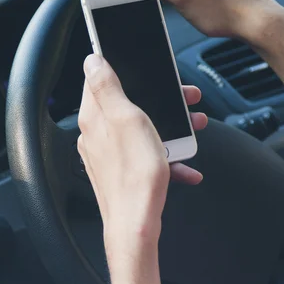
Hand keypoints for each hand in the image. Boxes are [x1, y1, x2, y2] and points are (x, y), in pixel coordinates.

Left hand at [77, 54, 206, 244]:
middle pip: (126, 103)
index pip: (98, 78)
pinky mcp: (122, 170)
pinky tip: (183, 164)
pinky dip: (166, 156)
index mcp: (95, 116)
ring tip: (191, 128)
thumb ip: (108, 87)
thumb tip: (92, 60)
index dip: (120, 66)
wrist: (136, 224)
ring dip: (167, 125)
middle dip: (157, 98)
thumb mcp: (127, 119)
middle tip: (182, 98)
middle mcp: (97, 134)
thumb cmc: (134, 175)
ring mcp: (109, 154)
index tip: (141, 65)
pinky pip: (146, 155)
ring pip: (140, 128)